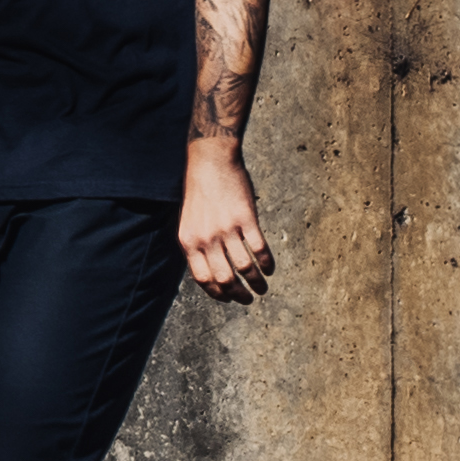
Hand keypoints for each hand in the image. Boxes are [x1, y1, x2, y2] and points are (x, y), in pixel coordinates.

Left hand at [177, 132, 268, 300]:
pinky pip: (259, 248)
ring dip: (255, 282)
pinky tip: (270, 268)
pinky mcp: (246, 218)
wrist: (210, 162)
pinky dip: (266, 262)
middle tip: (248, 298)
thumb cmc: (199, 191)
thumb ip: (197, 246)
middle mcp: (206, 239)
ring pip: (244, 266)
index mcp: (189, 242)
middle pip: (224, 278)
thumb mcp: (189, 222)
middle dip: (238, 294)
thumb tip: (210, 271)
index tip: (228, 298)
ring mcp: (227, 228)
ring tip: (263, 287)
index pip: (203, 279)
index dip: (217, 294)